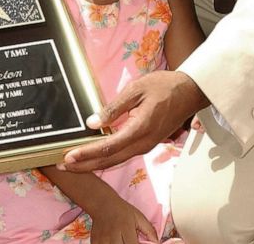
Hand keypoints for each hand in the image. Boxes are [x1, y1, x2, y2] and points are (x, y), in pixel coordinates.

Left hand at [61, 71, 207, 172]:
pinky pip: (124, 155)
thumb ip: (114, 107)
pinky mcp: (147, 143)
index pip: (108, 147)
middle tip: (62, 166)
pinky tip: (95, 155)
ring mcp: (146, 146)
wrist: (190, 92)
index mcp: (140, 128)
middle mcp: (143, 143)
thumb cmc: (164, 86)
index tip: (68, 157)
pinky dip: (107, 158)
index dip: (87, 153)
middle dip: (85, 165)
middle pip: (110, 160)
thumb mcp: (137, 88)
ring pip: (117, 160)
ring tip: (74, 164)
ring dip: (94, 163)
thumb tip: (92, 122)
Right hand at [86, 192, 158, 243]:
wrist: (102, 203)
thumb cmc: (122, 210)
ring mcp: (103, 239)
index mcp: (126, 228)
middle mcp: (114, 235)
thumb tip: (157, 242)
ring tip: (122, 241)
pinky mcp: (95, 242)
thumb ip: (148, 230)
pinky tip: (113, 242)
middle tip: (128, 241)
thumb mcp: (138, 216)